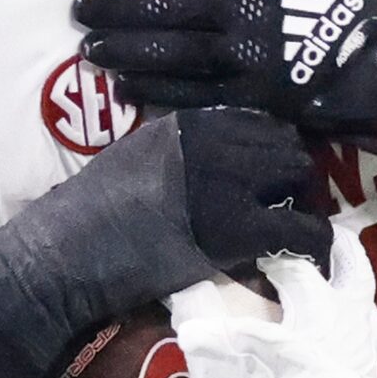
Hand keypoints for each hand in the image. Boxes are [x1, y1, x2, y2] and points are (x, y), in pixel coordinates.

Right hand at [0, 106, 329, 367]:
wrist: (63, 257)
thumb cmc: (88, 216)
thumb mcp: (135, 157)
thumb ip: (181, 150)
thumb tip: (223, 158)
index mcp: (186, 122)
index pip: (260, 120)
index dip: (273, 149)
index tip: (271, 176)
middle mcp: (212, 142)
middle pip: (286, 146)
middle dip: (293, 176)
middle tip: (287, 205)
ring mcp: (226, 183)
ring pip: (301, 179)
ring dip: (304, 204)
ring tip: (293, 229)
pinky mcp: (236, 230)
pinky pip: (302, 229)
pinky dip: (313, 243)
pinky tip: (306, 256)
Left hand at [74, 0, 376, 135]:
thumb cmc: (363, 2)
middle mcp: (238, 15)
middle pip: (164, 9)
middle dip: (116, 9)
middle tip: (78, 9)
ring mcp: (239, 62)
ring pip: (168, 53)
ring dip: (124, 50)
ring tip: (88, 48)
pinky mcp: (246, 101)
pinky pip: (191, 95)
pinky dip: (155, 92)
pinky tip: (125, 88)